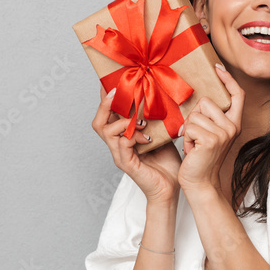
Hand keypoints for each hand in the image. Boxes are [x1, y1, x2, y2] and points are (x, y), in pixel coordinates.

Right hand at [92, 87, 181, 203]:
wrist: (171, 189)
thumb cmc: (167, 163)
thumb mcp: (162, 135)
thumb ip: (156, 120)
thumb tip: (161, 97)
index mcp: (123, 137)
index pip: (108, 115)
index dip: (106, 98)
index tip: (111, 81)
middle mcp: (117, 145)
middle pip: (98, 122)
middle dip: (105, 105)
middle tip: (116, 93)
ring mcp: (119, 155)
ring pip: (106, 132)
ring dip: (123, 121)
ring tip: (141, 122)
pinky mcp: (126, 164)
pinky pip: (121, 144)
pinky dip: (132, 136)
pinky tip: (147, 138)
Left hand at [177, 64, 244, 198]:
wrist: (200, 182)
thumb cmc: (201, 158)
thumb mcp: (210, 134)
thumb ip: (210, 117)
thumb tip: (199, 99)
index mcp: (234, 123)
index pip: (237, 95)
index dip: (228, 79)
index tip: (218, 68)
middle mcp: (232, 127)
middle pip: (207, 101)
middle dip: (194, 116)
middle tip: (196, 135)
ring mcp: (223, 133)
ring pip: (195, 114)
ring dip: (189, 130)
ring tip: (194, 144)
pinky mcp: (211, 140)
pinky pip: (190, 126)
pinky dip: (186, 139)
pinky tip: (191, 150)